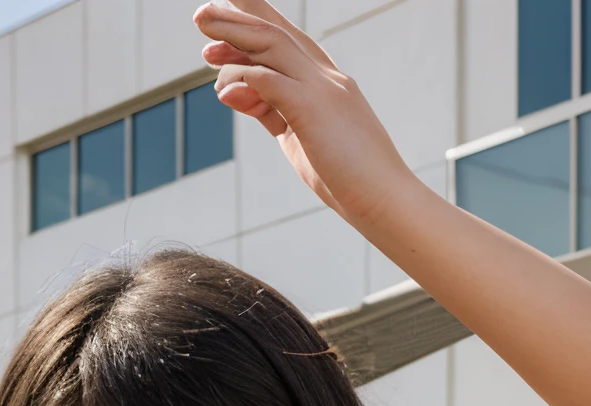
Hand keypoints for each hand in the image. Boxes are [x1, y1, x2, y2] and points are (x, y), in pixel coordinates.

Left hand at [194, 0, 415, 226]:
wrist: (387, 202)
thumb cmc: (350, 180)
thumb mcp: (303, 140)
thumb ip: (272, 112)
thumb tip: (238, 94)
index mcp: (327, 84)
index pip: (287, 42)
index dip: (256, 22)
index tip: (227, 16)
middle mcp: (326, 77)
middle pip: (276, 33)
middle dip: (237, 18)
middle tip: (202, 14)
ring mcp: (322, 89)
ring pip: (270, 45)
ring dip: (233, 36)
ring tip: (203, 33)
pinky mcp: (313, 110)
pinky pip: (269, 81)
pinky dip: (244, 80)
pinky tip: (224, 91)